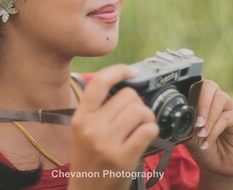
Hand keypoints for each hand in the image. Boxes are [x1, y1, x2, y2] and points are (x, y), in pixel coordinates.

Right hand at [68, 65, 159, 189]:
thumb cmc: (90, 161)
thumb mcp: (83, 132)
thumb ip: (98, 110)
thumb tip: (125, 84)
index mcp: (80, 118)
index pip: (98, 83)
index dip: (118, 71)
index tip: (131, 72)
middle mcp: (92, 128)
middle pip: (127, 96)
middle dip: (137, 102)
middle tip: (135, 116)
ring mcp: (107, 143)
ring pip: (140, 110)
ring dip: (147, 116)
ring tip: (141, 126)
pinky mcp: (123, 157)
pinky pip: (148, 129)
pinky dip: (152, 130)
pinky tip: (145, 136)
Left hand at [184, 80, 232, 184]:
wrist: (217, 166)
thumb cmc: (202, 147)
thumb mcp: (188, 137)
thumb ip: (184, 126)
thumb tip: (177, 120)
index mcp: (202, 100)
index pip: (196, 86)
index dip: (189, 94)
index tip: (183, 110)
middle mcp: (215, 100)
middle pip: (209, 86)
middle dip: (201, 103)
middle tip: (197, 122)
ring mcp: (228, 107)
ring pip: (220, 100)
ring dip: (208, 118)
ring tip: (201, 134)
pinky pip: (226, 118)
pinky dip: (214, 131)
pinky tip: (207, 142)